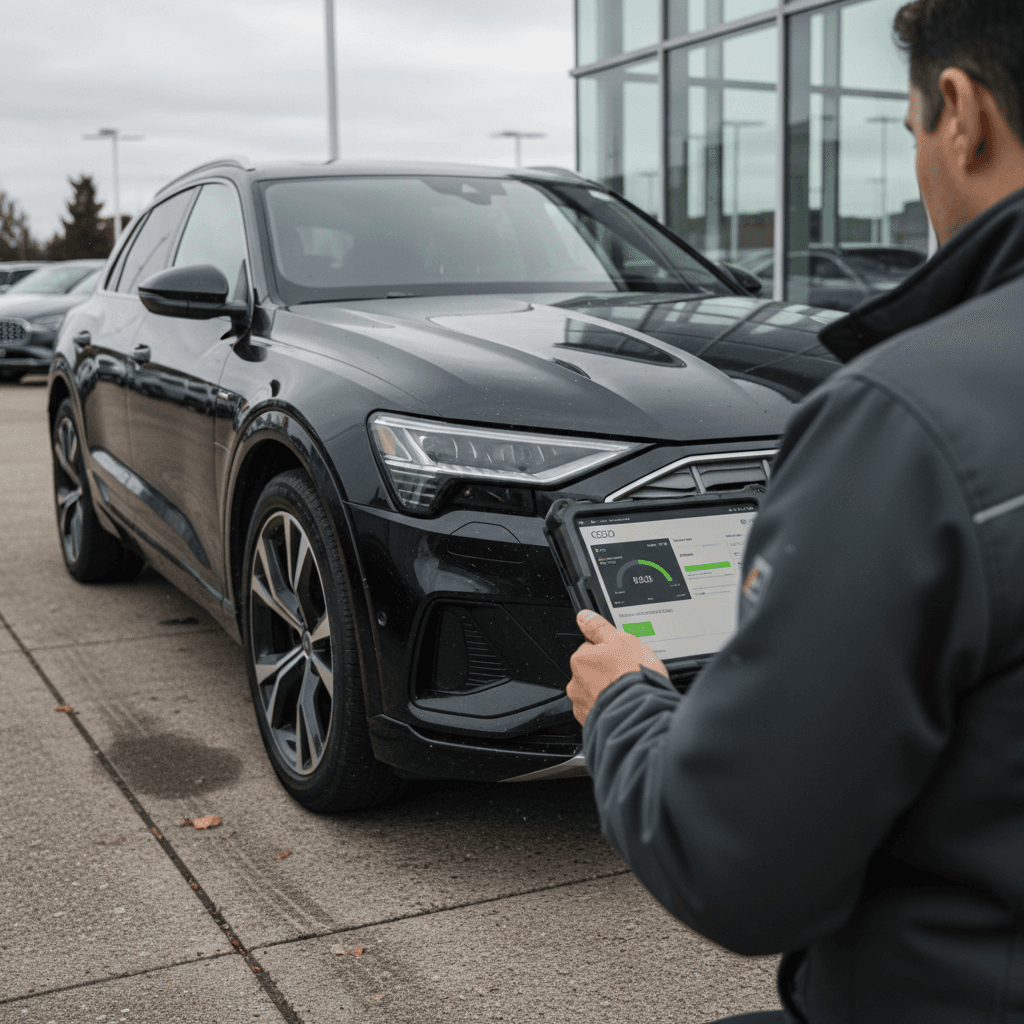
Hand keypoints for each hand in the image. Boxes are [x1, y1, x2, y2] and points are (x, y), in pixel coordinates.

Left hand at [567, 609, 668, 725]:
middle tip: (627, 675)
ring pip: (595, 692)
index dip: (609, 651)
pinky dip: (609, 708)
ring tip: (627, 692)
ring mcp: (582, 705)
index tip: (621, 657)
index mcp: (580, 660)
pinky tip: (623, 705)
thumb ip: (599, 628)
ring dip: (607, 691)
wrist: (640, 714)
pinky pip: (599, 711)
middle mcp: (576, 683)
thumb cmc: (633, 678)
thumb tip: (584, 617)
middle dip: (607, 672)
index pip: (591, 648)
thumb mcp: (621, 640)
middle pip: (592, 671)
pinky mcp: (591, 723)